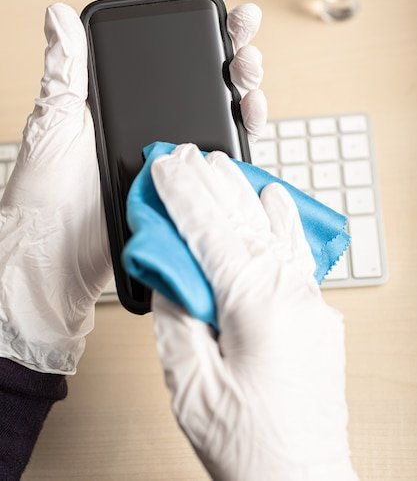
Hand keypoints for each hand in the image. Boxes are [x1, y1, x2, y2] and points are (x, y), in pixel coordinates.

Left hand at [0, 0, 266, 374]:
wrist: (57, 254)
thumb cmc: (47, 189)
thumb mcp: (55, 118)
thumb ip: (67, 68)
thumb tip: (56, 12)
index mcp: (119, 94)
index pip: (160, 43)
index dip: (192, 11)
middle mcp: (150, 115)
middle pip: (202, 68)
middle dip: (232, 41)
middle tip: (245, 25)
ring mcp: (173, 145)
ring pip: (222, 104)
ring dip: (245, 79)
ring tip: (250, 67)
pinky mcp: (189, 176)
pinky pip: (226, 146)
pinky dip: (246, 125)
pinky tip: (253, 109)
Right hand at [151, 144, 358, 480]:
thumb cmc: (249, 445)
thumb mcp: (189, 383)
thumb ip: (175, 316)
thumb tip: (169, 270)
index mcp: (256, 302)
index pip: (210, 226)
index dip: (182, 191)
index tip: (164, 163)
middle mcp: (291, 290)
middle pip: (244, 215)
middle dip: (211, 179)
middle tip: (186, 153)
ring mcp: (310, 298)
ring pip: (274, 225)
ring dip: (244, 190)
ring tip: (222, 164)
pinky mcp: (317, 311)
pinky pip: (298, 249)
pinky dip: (281, 218)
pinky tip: (274, 199)